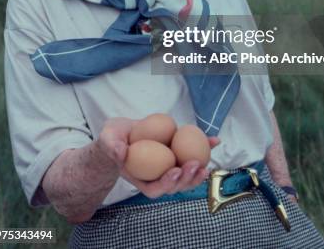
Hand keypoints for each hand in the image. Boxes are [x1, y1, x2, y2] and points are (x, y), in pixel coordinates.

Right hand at [95, 117, 219, 197]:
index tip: (174, 171)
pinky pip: (192, 153)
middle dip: (187, 179)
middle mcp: (157, 176)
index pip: (155, 188)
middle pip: (175, 186)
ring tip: (206, 162)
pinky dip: (205, 148)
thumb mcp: (108, 140)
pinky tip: (215, 140)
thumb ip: (112, 147)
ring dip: (198, 172)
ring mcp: (168, 166)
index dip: (167, 183)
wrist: (121, 134)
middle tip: (195, 164)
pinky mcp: (177, 153)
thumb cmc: (113, 139)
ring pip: (186, 176)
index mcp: (141, 178)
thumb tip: (121, 153)